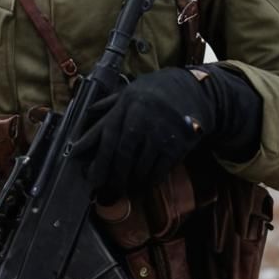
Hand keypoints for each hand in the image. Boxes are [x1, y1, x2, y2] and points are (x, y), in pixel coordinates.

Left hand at [72, 65, 261, 196]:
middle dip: (111, 175)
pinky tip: (144, 184)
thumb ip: (108, 106)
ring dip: (130, 180)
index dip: (93, 154)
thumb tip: (86, 115)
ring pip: (139, 166)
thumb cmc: (155, 92)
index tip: (85, 170)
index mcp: (126, 105)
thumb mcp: (130, 91)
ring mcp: (159, 132)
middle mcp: (141, 118)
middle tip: (105, 188)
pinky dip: (149, 180)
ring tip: (123, 188)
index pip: (106, 134)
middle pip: (121, 154)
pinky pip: (159, 170)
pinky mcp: (176, 144)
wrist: (193, 90)